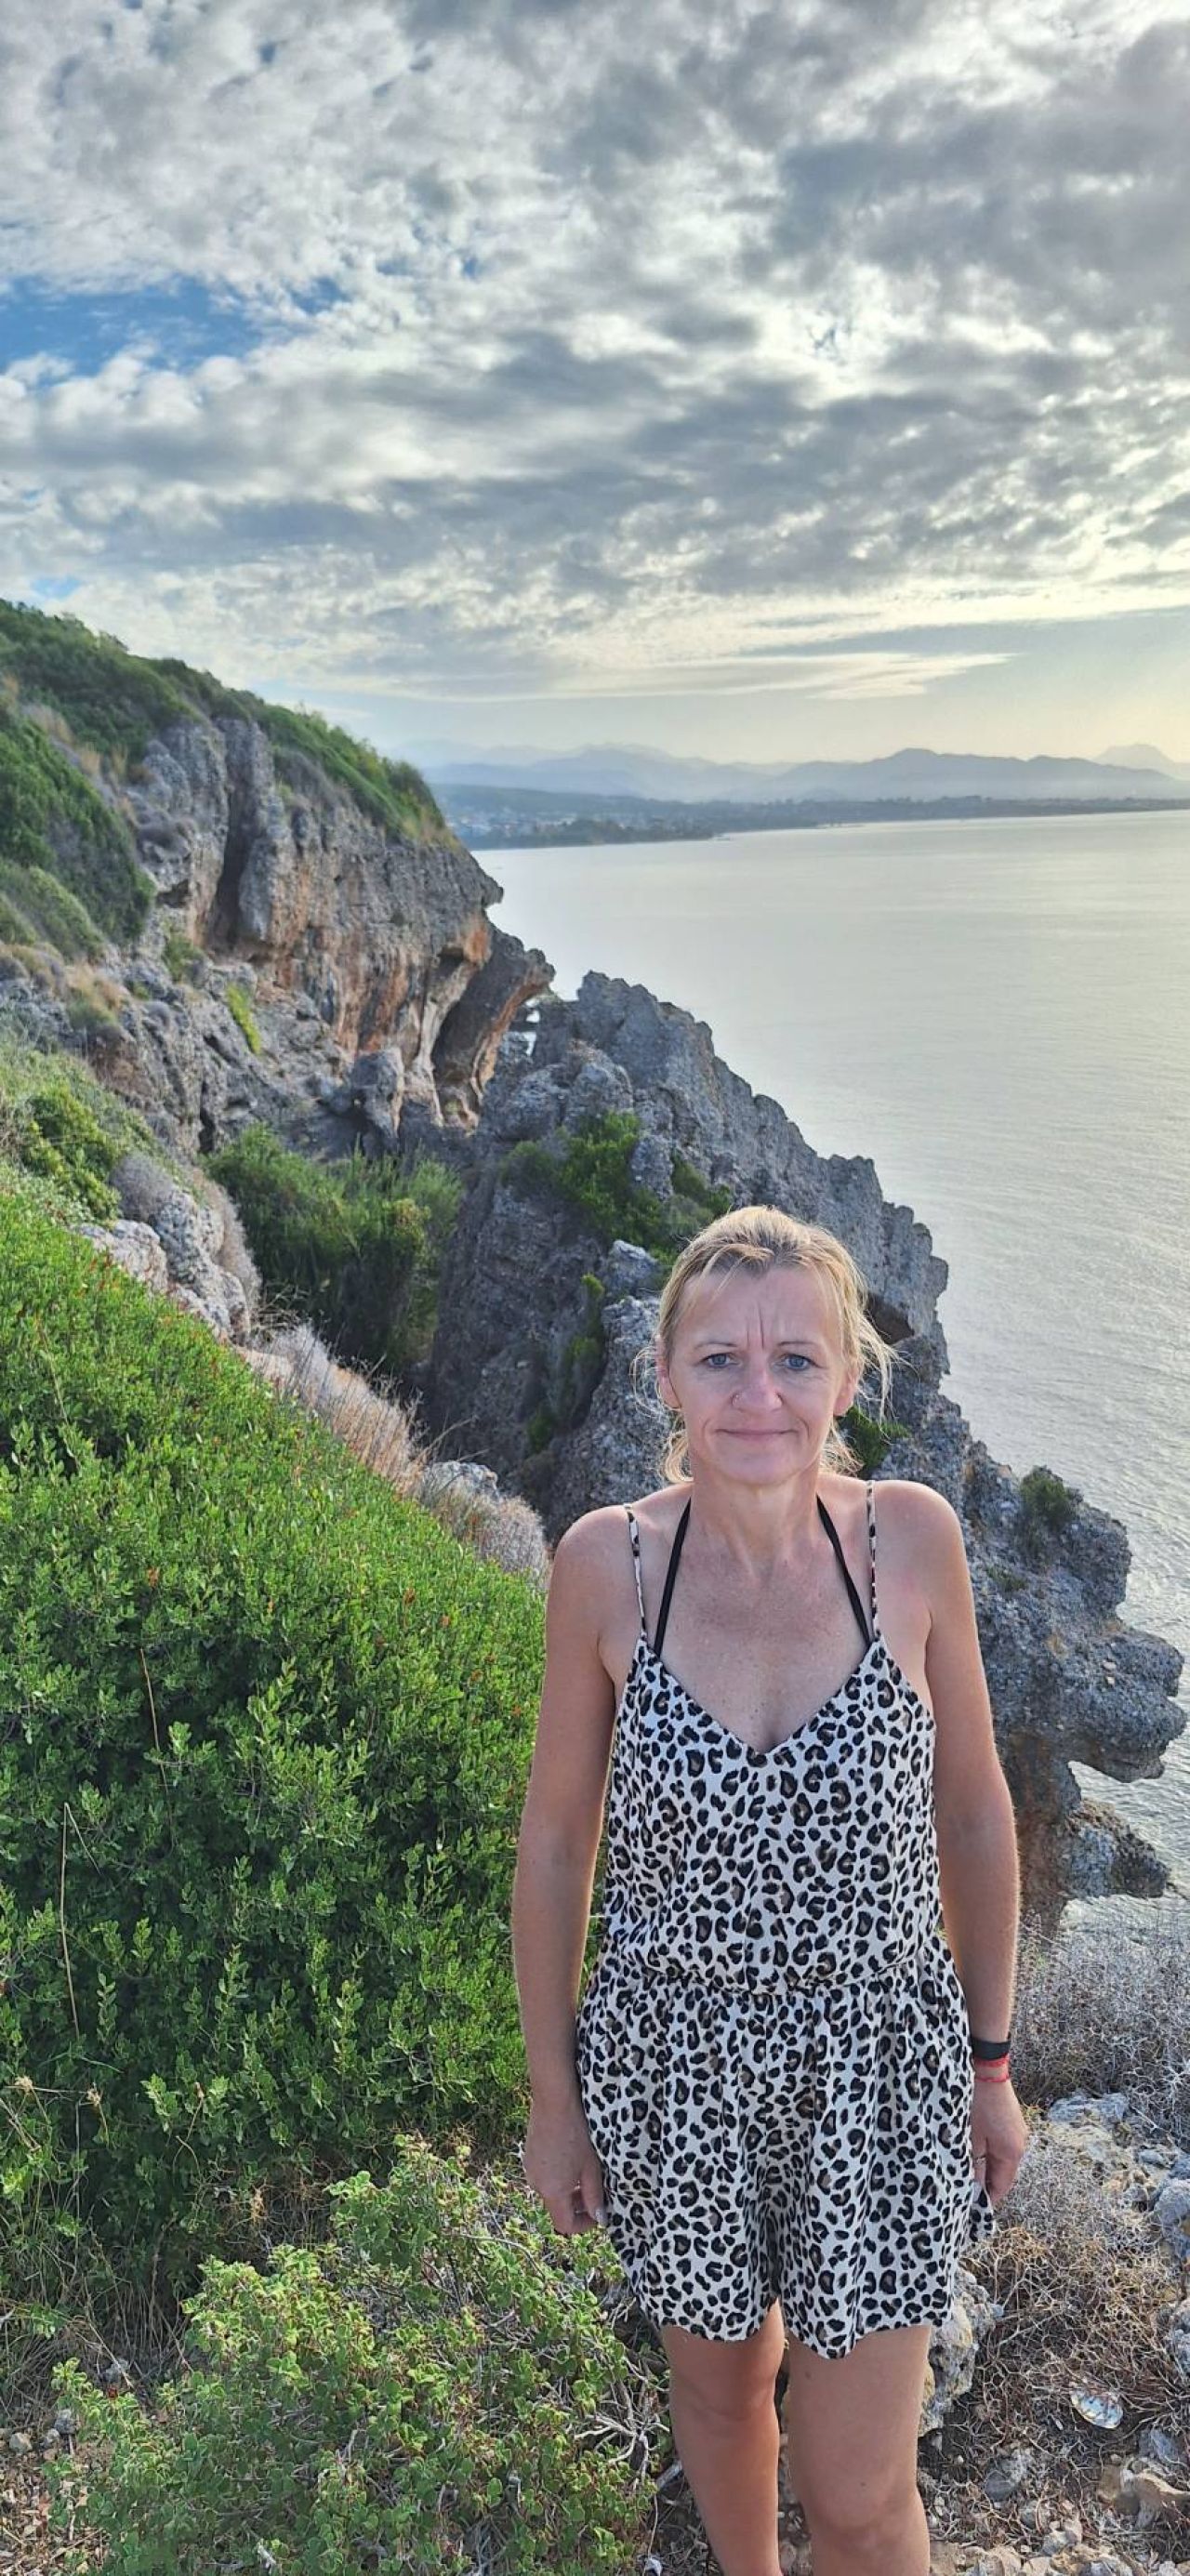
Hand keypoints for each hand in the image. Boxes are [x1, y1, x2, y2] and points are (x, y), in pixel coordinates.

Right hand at [521, 2094, 607, 2236]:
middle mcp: (537, 2184)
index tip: (598, 2213)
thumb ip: (594, 2196)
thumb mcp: (591, 2167)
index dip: (584, 2225)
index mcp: (552, 2191)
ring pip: (551, 2190)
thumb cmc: (576, 2132)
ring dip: (568, 2189)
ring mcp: (530, 2169)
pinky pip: (545, 2175)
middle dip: (577, 2205)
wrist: (554, 2101)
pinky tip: (570, 2156)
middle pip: (557, 2207)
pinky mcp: (529, 2155)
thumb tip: (599, 2217)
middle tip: (595, 2191)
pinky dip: (558, 2175)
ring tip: (584, 2171)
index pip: (565, 2225)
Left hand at [971, 2076, 1029, 2209]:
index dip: (988, 2200)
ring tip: (969, 2174)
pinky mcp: (1012, 2123)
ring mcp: (1018, 2133)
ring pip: (1002, 2160)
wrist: (988, 2069)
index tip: (973, 2209)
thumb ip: (974, 2165)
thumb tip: (975, 2188)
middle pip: (1004, 2175)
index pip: (1002, 2187)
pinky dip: (991, 2154)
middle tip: (967, 2193)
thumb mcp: (971, 2138)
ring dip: (988, 2168)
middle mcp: (1020, 2145)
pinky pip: (1002, 2147)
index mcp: (1011, 2153)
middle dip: (987, 2185)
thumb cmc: (978, 2103)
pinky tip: (976, 2152)